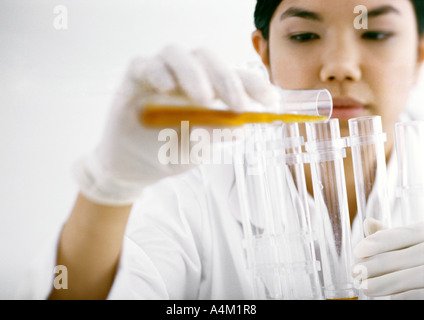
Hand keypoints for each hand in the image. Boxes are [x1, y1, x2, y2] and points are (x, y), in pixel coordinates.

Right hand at [73, 45, 278, 205]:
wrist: (132, 168)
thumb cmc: (166, 154)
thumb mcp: (195, 149)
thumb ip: (214, 134)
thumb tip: (241, 127)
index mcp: (206, 90)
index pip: (233, 78)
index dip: (254, 85)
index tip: (271, 102)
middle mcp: (184, 78)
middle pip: (207, 58)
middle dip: (226, 78)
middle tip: (236, 105)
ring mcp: (158, 75)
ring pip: (176, 54)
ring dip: (193, 73)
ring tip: (202, 99)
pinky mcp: (134, 79)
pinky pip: (143, 64)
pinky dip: (157, 72)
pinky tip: (166, 89)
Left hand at [353, 218, 423, 298]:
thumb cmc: (417, 256)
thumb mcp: (408, 241)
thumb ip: (389, 235)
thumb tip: (368, 222)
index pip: (406, 234)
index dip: (381, 242)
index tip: (358, 251)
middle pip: (404, 256)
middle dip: (376, 265)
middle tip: (355, 272)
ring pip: (410, 276)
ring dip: (383, 283)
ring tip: (364, 286)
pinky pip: (420, 294)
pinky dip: (403, 295)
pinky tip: (390, 297)